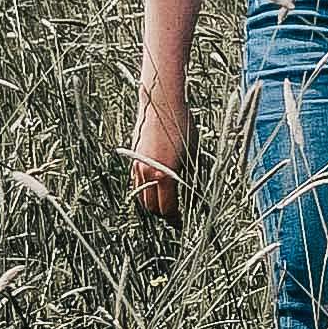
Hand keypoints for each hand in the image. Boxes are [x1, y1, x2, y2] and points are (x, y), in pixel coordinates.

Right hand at [128, 84, 187, 218]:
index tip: (182, 222)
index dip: (175, 218)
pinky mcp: (133, 161)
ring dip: (153, 203)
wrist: (160, 106)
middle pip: (151, 207)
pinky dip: (146, 190)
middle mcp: (147, 174)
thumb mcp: (193, 154)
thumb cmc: (182, 127)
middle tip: (176, 216)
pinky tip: (158, 189)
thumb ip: (191, 178)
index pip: (167, 208)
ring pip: (141, 196)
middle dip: (163, 214)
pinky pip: (138, 183)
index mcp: (164, 175)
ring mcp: (137, 168)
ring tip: (168, 204)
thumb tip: (194, 197)